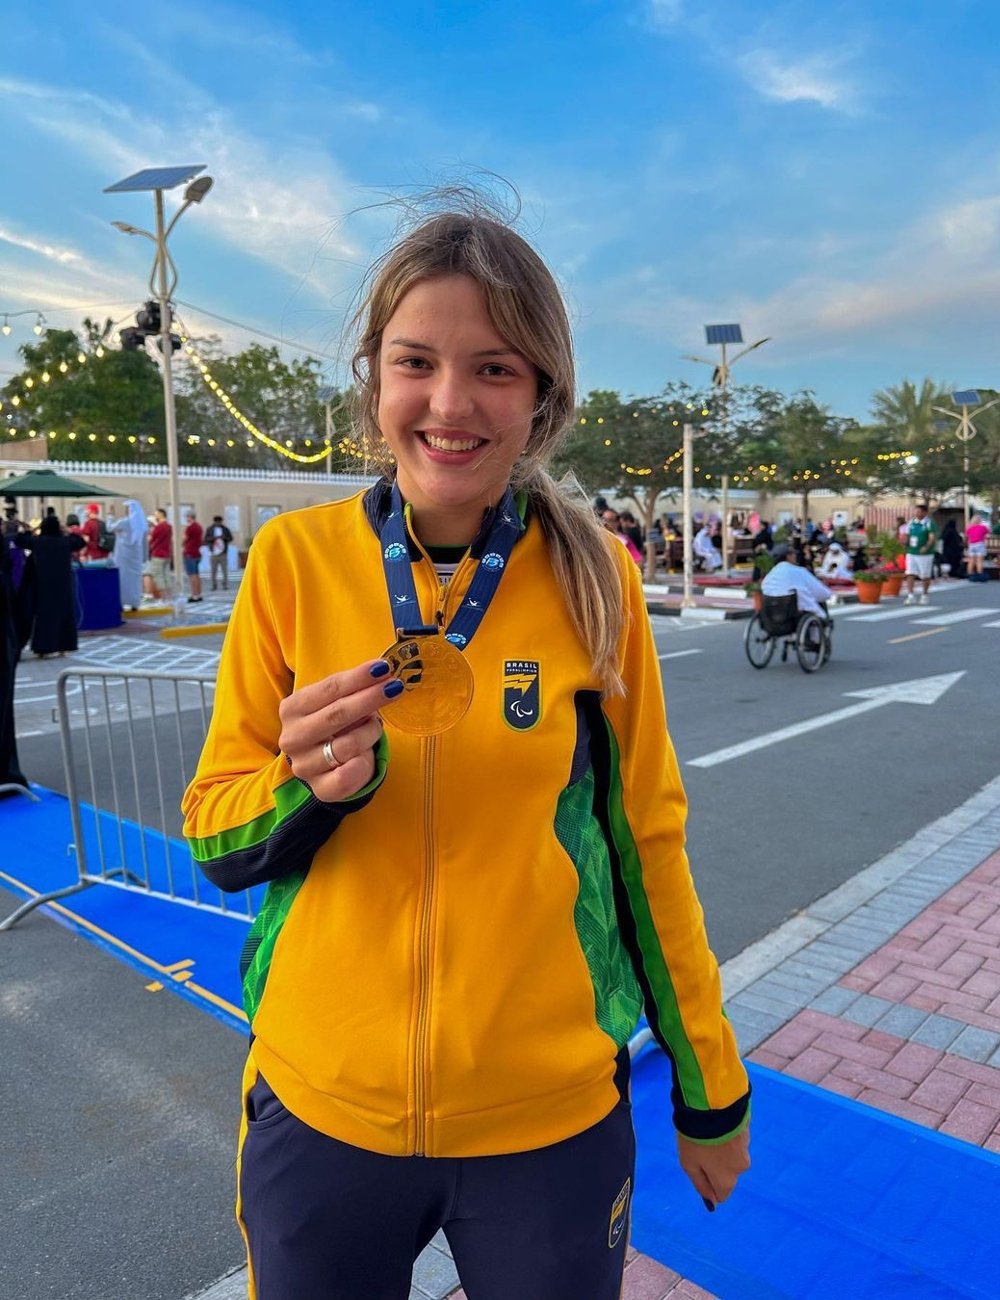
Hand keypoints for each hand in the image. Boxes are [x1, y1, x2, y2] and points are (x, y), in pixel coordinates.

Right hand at [278, 659, 394, 802]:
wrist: (323, 763)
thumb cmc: (332, 724)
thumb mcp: (334, 702)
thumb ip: (351, 689)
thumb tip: (381, 671)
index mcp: (292, 709)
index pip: (330, 688)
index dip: (359, 678)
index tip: (384, 667)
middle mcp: (292, 738)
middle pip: (337, 714)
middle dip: (370, 698)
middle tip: (395, 687)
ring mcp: (304, 765)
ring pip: (349, 745)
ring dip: (370, 732)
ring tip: (375, 725)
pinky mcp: (321, 788)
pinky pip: (348, 776)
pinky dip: (364, 763)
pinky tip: (367, 755)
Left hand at [676, 1126, 750, 1207]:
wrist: (711, 1107)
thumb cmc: (696, 1138)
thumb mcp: (689, 1164)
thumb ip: (700, 1185)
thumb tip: (711, 1202)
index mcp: (727, 1180)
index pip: (721, 1194)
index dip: (709, 1184)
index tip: (699, 1170)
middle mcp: (740, 1168)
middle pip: (727, 1174)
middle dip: (715, 1165)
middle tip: (699, 1148)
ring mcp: (746, 1149)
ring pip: (731, 1155)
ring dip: (721, 1147)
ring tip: (707, 1132)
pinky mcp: (747, 1131)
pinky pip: (734, 1138)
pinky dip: (726, 1134)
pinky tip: (716, 1123)